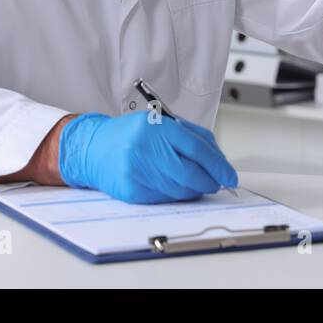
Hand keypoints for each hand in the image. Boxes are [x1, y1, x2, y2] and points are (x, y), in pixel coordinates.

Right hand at [58, 110, 238, 203]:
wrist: (94, 148)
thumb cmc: (130, 135)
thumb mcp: (160, 123)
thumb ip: (190, 137)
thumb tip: (218, 162)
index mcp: (156, 126)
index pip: (197, 148)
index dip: (218, 165)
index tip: (229, 176)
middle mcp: (145, 147)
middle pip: (191, 173)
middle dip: (209, 181)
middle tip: (216, 183)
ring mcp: (137, 170)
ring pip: (180, 189)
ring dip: (193, 190)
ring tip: (193, 183)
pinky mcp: (131, 190)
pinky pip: (164, 199)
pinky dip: (174, 196)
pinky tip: (172, 186)